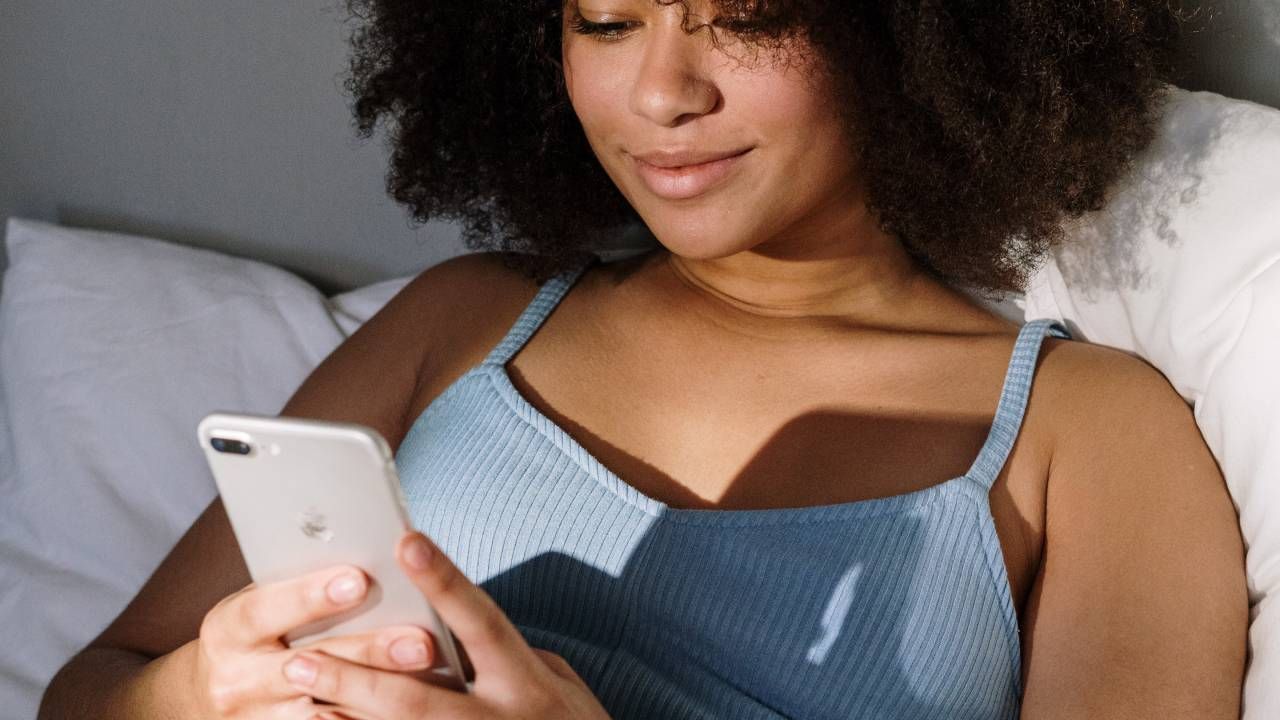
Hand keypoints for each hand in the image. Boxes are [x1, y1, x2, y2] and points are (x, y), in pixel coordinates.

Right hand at [191, 564, 447, 717]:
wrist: (219, 691)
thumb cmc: (259, 628)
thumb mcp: (264, 601)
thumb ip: (302, 586)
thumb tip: (368, 557)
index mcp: (227, 630)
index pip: (264, 610)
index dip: (309, 596)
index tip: (359, 580)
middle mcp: (236, 680)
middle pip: (307, 667)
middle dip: (367, 652)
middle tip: (420, 641)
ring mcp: (257, 718)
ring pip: (323, 711)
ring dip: (378, 695)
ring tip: (426, 678)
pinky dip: (366, 718)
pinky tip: (407, 710)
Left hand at [278, 530, 612, 719]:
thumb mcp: (561, 685)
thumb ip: (510, 656)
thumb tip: (458, 628)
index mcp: (528, 683)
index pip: (481, 621)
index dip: (445, 581)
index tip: (406, 540)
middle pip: (418, 699)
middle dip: (357, 676)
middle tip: (301, 654)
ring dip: (345, 714)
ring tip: (299, 690)